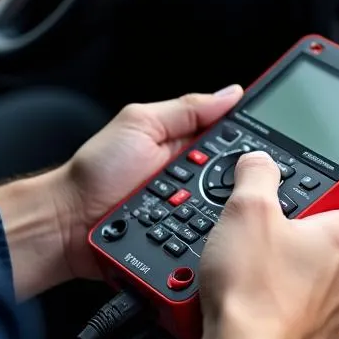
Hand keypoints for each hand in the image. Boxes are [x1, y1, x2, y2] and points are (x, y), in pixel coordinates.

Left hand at [55, 85, 243, 280]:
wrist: (68, 223)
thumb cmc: (95, 172)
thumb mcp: (139, 124)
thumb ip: (185, 109)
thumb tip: (230, 93)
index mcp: (185, 145)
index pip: (232, 139)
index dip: (252, 141)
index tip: (270, 142)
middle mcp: (192, 180)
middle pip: (235, 178)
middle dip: (237, 179)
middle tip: (225, 180)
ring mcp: (189, 213)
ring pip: (227, 213)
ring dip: (224, 211)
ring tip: (205, 206)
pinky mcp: (184, 245)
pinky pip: (209, 242)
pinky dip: (211, 239)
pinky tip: (207, 235)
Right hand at [196, 152, 338, 338]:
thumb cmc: (252, 291)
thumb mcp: (245, 209)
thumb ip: (257, 175)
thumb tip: (260, 162)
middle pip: (337, 245)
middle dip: (305, 236)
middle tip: (269, 232)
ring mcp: (335, 316)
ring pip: (320, 284)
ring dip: (294, 275)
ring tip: (254, 270)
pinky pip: (305, 318)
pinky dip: (284, 309)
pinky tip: (255, 303)